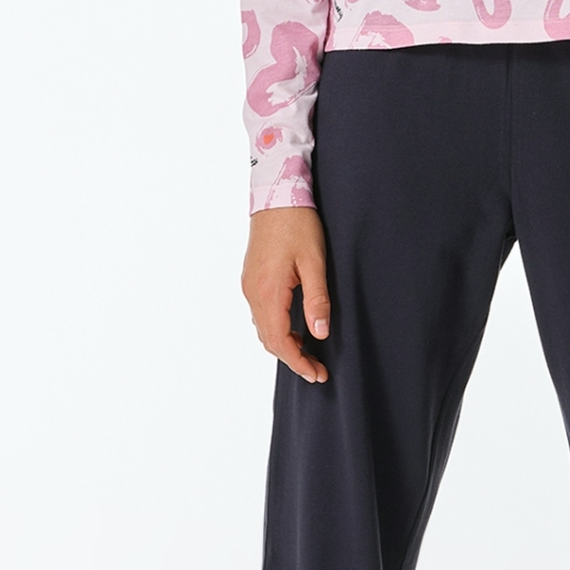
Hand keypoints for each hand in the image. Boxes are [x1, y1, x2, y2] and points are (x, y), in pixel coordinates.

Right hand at [242, 206, 331, 384]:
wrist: (276, 195)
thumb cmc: (298, 225)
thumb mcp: (314, 263)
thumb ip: (317, 300)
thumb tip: (320, 334)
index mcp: (268, 292)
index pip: (280, 342)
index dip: (298, 362)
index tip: (318, 374)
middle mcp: (253, 293)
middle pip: (269, 340)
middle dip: (292, 358)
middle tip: (317, 369)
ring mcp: (249, 286)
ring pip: (263, 328)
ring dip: (284, 344)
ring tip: (309, 351)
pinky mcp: (251, 278)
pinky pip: (261, 313)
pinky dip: (277, 328)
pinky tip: (295, 326)